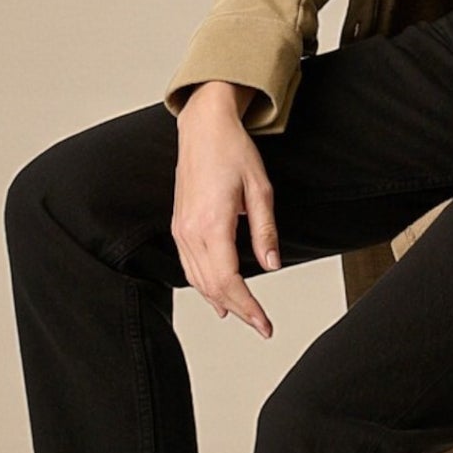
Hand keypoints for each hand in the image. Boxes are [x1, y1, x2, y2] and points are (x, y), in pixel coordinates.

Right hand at [171, 85, 279, 337]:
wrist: (204, 127)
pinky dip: (204, 286)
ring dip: (221, 301)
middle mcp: (190, 231)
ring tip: (244, 316)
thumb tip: (272, 265)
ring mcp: (181, 229)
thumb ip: (265, 231)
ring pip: (198, 280)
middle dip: (238, 310)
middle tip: (261, 326)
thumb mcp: (261, 189)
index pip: (228, 281)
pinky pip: (189, 266)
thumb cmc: (233, 151)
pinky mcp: (179, 225)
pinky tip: (216, 298)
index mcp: (212, 224)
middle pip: (212, 287)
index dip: (247, 307)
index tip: (264, 324)